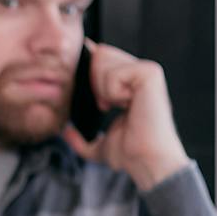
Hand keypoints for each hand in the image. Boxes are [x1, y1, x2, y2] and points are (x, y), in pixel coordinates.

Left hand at [63, 40, 191, 190]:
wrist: (145, 161)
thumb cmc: (130, 154)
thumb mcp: (98, 147)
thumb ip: (80, 140)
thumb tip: (66, 132)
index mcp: (129, 86)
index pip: (101, 58)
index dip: (88, 67)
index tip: (88, 91)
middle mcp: (139, 75)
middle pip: (100, 53)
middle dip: (92, 80)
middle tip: (105, 105)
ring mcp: (147, 72)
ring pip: (105, 59)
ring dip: (102, 88)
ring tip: (116, 105)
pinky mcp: (150, 75)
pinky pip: (115, 72)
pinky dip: (113, 91)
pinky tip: (127, 104)